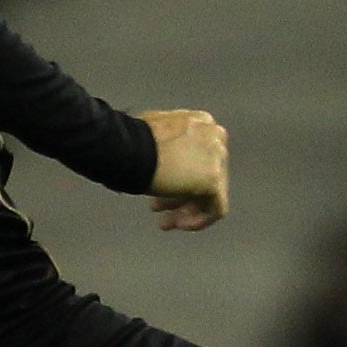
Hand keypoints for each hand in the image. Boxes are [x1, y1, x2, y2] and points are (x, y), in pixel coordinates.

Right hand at [139, 108, 227, 230]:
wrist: (129, 147)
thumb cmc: (130, 141)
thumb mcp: (154, 134)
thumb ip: (169, 144)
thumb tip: (165, 162)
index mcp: (202, 122)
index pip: (199, 155)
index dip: (179, 175)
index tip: (161, 187)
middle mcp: (215, 137)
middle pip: (204, 174)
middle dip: (180, 194)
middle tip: (159, 207)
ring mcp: (217, 157)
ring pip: (210, 193)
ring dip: (186, 209)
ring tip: (164, 222)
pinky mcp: (214, 179)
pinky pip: (216, 209)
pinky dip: (199, 220)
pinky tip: (177, 224)